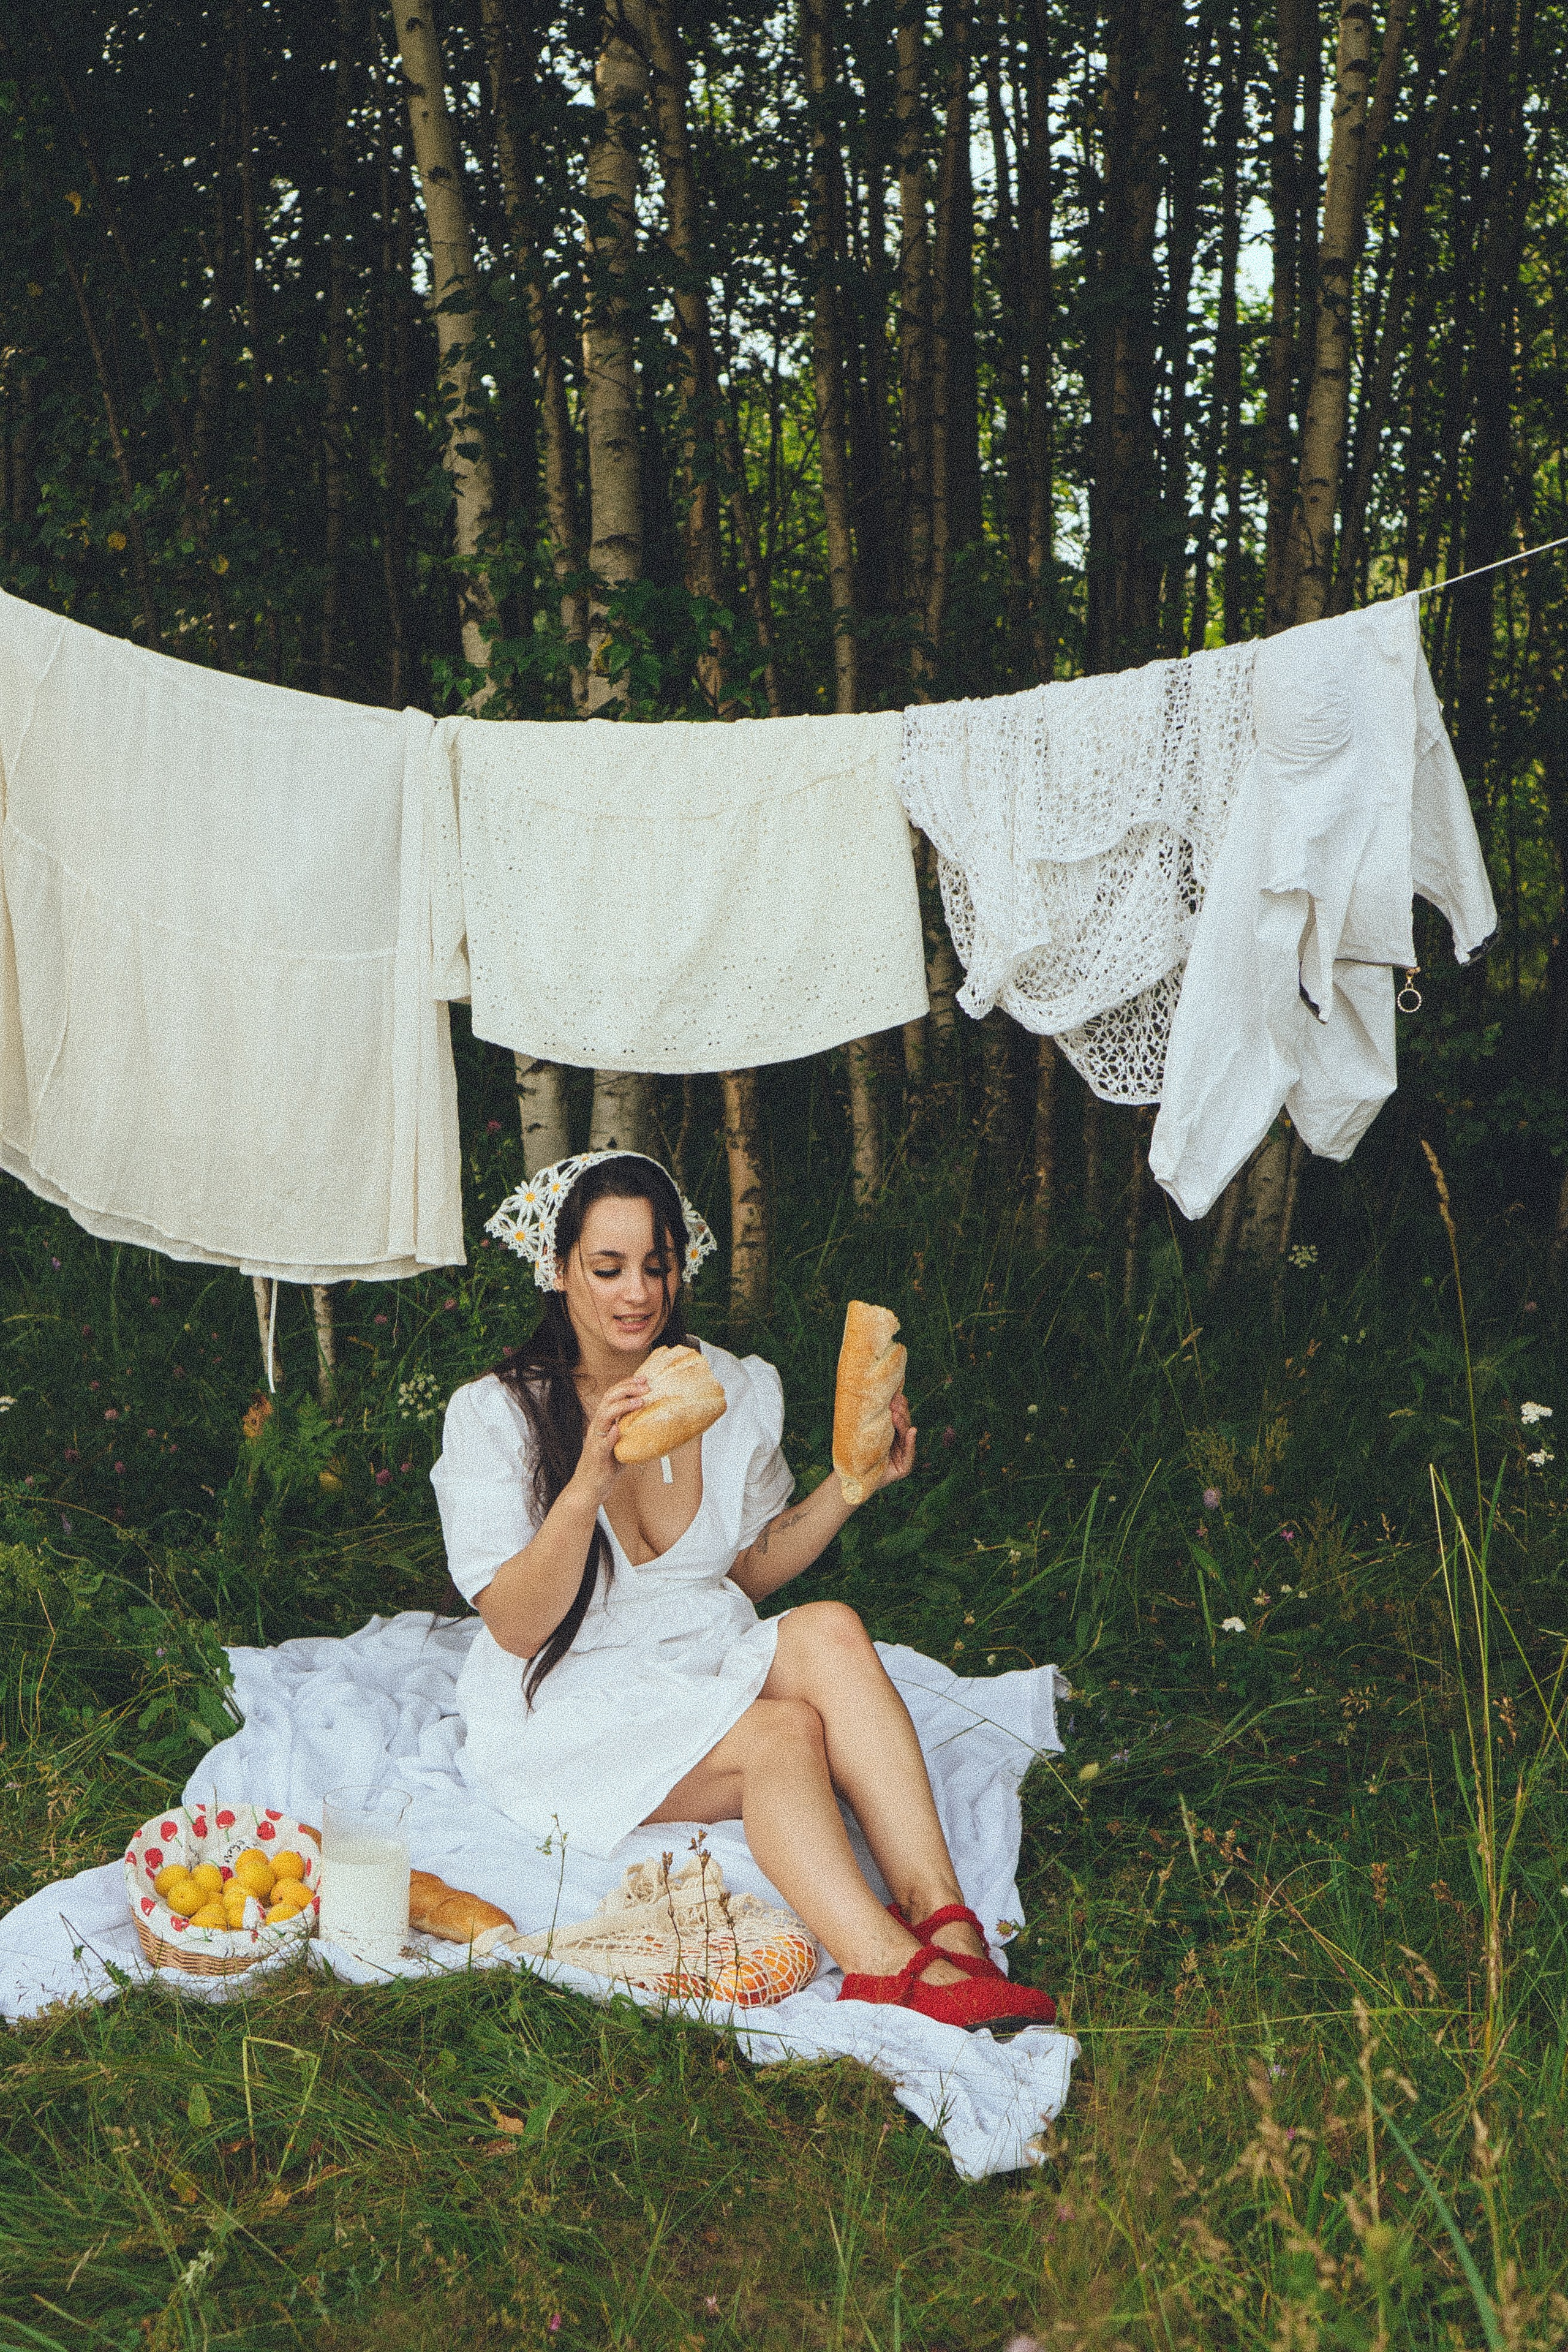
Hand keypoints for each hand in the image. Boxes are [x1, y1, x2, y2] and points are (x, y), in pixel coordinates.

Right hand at [568, 1375, 648, 1508]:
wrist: (589, 1488)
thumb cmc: (606, 1466)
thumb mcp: (622, 1444)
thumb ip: (632, 1432)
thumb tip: (654, 1423)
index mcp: (604, 1423)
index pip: (612, 1396)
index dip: (626, 1385)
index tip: (643, 1379)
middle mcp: (598, 1428)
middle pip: (608, 1400)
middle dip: (627, 1389)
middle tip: (645, 1386)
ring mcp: (595, 1441)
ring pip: (604, 1417)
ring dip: (621, 1407)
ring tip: (638, 1402)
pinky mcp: (596, 1456)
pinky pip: (602, 1444)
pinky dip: (609, 1436)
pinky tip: (617, 1430)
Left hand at [866, 1391, 916, 1497]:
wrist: (852, 1479)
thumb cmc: (856, 1456)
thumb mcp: (864, 1436)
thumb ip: (872, 1422)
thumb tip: (873, 1398)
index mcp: (890, 1435)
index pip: (898, 1418)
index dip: (899, 1406)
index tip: (895, 1394)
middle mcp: (898, 1444)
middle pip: (904, 1425)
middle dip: (901, 1413)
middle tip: (895, 1402)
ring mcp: (902, 1456)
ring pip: (907, 1436)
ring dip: (903, 1423)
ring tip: (897, 1414)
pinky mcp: (903, 1468)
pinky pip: (908, 1454)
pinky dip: (910, 1442)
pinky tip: (912, 1431)